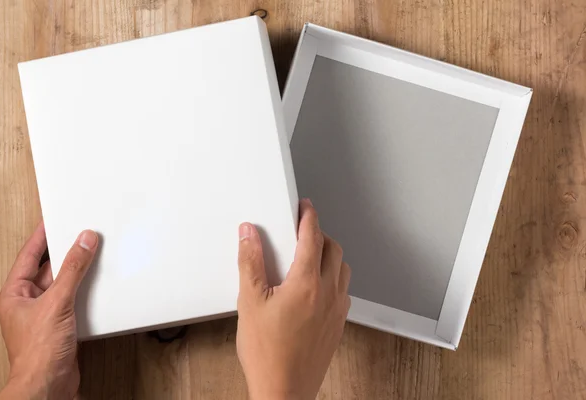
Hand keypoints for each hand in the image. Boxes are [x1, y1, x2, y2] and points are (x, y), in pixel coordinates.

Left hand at [0, 222, 97, 399]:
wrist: (48, 385)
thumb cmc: (38, 353)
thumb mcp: (58, 302)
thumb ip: (73, 270)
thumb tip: (83, 243)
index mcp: (14, 293)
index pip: (28, 255)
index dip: (41, 235)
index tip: (53, 219)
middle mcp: (27, 302)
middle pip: (47, 267)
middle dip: (64, 252)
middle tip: (79, 234)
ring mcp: (44, 314)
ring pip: (62, 283)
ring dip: (76, 271)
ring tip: (90, 255)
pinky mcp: (60, 324)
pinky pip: (73, 298)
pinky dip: (84, 289)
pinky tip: (94, 284)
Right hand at [236, 199, 350, 399]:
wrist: (283, 391)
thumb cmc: (267, 353)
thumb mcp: (249, 302)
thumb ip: (250, 262)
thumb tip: (249, 235)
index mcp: (306, 283)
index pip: (312, 237)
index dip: (308, 216)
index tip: (305, 207)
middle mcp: (327, 293)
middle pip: (333, 249)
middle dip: (319, 233)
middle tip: (303, 230)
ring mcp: (336, 310)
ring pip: (342, 268)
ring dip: (329, 255)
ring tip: (310, 255)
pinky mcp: (338, 324)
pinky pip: (343, 289)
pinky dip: (334, 277)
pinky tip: (317, 286)